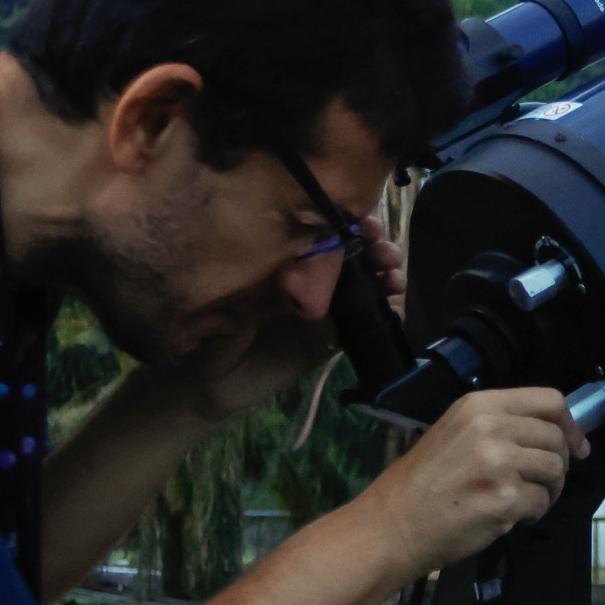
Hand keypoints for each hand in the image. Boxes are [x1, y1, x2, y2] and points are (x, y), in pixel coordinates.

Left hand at [166, 214, 407, 424]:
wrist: (212, 383)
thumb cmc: (209, 334)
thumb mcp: (225, 306)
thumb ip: (255, 293)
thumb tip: (287, 282)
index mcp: (282, 258)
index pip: (321, 230)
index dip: (345, 221)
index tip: (361, 223)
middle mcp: (306, 275)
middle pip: (351, 249)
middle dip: (374, 243)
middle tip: (382, 249)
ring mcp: (324, 304)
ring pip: (365, 278)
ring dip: (385, 270)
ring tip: (393, 275)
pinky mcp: (334, 335)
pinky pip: (367, 316)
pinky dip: (387, 305)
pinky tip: (394, 300)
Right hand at [351, 387, 589, 575]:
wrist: (394, 524)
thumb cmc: (423, 482)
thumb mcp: (456, 432)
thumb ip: (501, 425)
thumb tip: (554, 433)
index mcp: (480, 405)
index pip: (549, 401)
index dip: (570, 425)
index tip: (577, 445)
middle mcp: (491, 427)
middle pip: (556, 438)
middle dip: (560, 464)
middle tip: (545, 482)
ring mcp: (499, 463)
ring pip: (555, 470)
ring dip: (549, 489)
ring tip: (525, 500)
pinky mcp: (504, 499)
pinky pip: (542, 501)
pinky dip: (534, 512)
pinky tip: (512, 515)